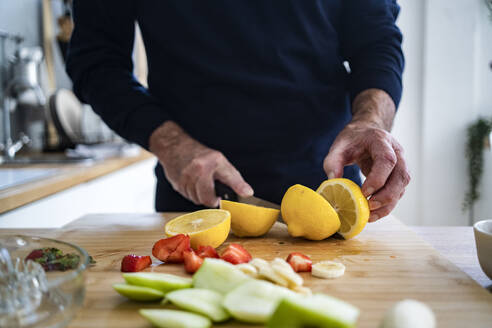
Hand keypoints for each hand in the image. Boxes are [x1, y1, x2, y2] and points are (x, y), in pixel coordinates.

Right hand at [149, 121, 253, 206]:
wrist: (175, 147)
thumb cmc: (200, 156)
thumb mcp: (220, 162)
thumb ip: (234, 179)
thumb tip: (248, 193)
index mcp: (214, 161)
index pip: (229, 177)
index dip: (238, 186)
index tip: (247, 192)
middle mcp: (200, 168)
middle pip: (207, 199)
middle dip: (211, 199)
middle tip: (213, 193)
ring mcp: (186, 176)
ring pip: (196, 199)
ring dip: (199, 196)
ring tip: (200, 184)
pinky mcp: (177, 183)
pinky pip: (187, 196)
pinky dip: (191, 193)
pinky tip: (191, 184)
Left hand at [323, 89, 410, 221]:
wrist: (365, 133)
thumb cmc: (352, 140)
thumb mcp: (338, 147)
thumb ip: (333, 162)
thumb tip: (333, 182)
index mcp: (381, 140)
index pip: (387, 160)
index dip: (378, 177)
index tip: (364, 192)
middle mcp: (396, 151)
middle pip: (401, 175)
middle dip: (387, 195)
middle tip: (369, 207)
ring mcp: (401, 163)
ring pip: (402, 186)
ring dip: (388, 203)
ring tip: (370, 215)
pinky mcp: (398, 176)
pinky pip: (398, 192)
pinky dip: (387, 205)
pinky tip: (372, 213)